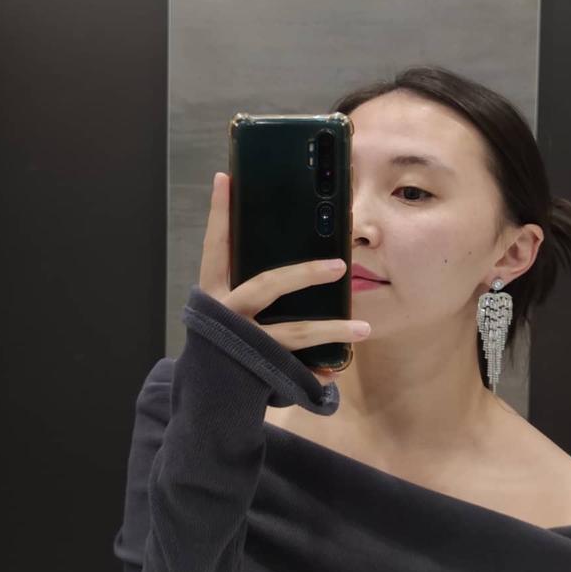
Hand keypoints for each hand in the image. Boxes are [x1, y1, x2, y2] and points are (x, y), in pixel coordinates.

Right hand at [199, 173, 369, 384]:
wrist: (206, 391)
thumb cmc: (222, 337)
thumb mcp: (224, 301)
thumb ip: (240, 270)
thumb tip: (261, 221)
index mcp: (214, 291)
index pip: (217, 245)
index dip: (219, 213)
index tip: (226, 180)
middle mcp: (226, 315)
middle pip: (267, 286)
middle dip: (306, 274)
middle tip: (341, 265)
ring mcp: (244, 344)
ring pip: (293, 333)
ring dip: (331, 330)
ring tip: (364, 329)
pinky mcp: (259, 371)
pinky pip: (295, 370)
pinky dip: (317, 371)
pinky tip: (337, 368)